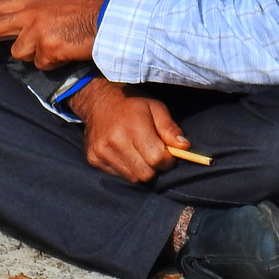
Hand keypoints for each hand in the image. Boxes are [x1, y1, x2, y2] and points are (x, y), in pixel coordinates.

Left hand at [0, 0, 101, 69]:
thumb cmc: (88, 14)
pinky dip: (52, 64)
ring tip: (57, 48)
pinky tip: (67, 53)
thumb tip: (18, 31)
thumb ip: (35, 14)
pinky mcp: (47, 47)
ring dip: (35, 56)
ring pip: (20, 53)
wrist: (108, 21)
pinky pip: (41, 64)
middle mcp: (31, 12)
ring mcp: (38, 30)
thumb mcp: (56, 5)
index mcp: (33, 0)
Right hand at [68, 78, 189, 182]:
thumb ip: (170, 128)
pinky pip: (118, 176)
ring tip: (139, 153)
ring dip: (141, 170)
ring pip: (132, 178)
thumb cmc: (132, 104)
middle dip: (155, 168)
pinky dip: (127, 169)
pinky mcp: (94, 159)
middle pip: (145, 174)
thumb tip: (184, 147)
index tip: (168, 154)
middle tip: (154, 154)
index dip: (168, 160)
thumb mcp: (156, 107)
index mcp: (133, 126)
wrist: (97, 101)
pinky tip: (125, 154)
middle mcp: (115, 141)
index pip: (157, 158)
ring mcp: (102, 152)